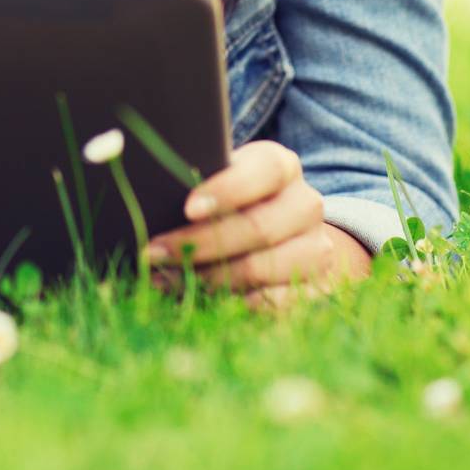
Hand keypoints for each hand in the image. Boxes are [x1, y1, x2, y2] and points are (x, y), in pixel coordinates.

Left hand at [142, 140, 372, 309]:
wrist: (290, 233)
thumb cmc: (236, 198)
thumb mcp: (222, 178)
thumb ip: (197, 178)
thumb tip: (152, 188)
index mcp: (282, 165)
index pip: (263, 172)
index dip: (226, 190)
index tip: (187, 208)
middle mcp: (306, 204)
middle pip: (258, 227)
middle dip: (199, 243)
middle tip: (152, 253)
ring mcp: (316, 249)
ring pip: (262, 269)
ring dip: (208, 278)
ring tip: (164, 279)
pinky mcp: (316, 290)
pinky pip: (273, 304)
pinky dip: (231, 304)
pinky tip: (198, 300)